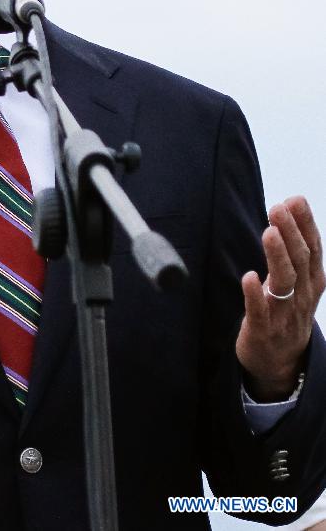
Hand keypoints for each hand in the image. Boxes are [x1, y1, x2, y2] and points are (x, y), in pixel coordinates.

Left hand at [236, 196, 324, 400]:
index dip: (305, 224)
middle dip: (291, 232)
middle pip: (300, 261)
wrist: (280, 362)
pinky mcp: (262, 330)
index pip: (313, 249)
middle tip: (278, 207)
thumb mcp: (298, 280)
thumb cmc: (286, 310)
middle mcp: (302, 296)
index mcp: (312, 282)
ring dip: (277, 256)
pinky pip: (260, 312)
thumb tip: (291, 204)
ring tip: (269, 232)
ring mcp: (284, 314)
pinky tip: (249, 277)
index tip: (294, 199)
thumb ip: (295, 246)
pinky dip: (255, 294)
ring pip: (284, 283)